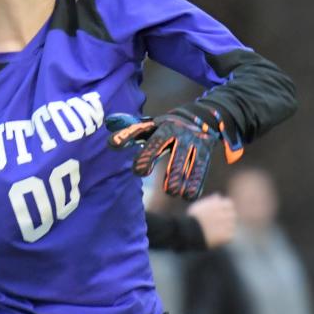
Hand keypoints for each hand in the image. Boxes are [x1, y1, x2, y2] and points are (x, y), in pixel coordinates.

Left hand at [106, 107, 242, 200]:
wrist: (204, 118)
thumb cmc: (169, 128)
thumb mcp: (151, 126)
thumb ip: (130, 130)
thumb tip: (108, 123)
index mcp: (159, 125)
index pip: (140, 129)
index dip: (126, 135)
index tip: (114, 145)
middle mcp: (175, 130)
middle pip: (161, 142)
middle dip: (150, 155)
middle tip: (140, 171)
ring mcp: (191, 140)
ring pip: (183, 158)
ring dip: (177, 175)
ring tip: (171, 191)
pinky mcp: (205, 151)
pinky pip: (200, 168)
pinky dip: (195, 182)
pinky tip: (188, 195)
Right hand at [186, 194, 235, 246]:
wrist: (189, 232)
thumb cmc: (192, 218)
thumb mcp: (200, 205)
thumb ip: (211, 201)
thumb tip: (218, 197)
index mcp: (218, 204)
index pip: (229, 204)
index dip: (226, 209)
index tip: (222, 214)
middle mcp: (224, 213)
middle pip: (232, 215)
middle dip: (227, 219)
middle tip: (218, 224)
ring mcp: (227, 224)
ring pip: (232, 225)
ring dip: (226, 228)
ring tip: (214, 232)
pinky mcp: (227, 235)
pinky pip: (230, 236)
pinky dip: (224, 237)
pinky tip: (215, 238)